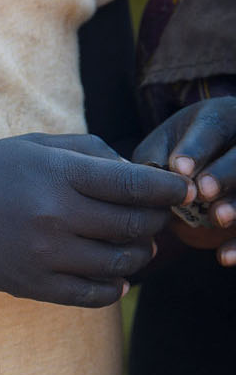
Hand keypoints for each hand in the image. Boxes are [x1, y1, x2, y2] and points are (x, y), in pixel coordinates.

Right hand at [0, 133, 187, 305]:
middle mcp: (54, 216)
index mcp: (56, 175)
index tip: (181, 191)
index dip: (170, 191)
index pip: (136, 187)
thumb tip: (140, 173)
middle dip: (155, 220)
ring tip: (134, 246)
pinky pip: (94, 295)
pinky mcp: (33, 286)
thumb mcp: (32, 146)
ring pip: (122, 262)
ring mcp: (44, 256)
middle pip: (136, 225)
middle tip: (153, 216)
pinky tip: (115, 276)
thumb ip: (90, 151)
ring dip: (139, 254)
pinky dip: (115, 288)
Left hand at [134, 97, 235, 263]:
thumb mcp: (160, 148)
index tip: (180, 169)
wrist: (202, 173)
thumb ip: (155, 159)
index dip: (197, 149)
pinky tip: (224, 257)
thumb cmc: (173, 156)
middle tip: (203, 192)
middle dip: (225, 173)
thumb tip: (150, 179)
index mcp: (220, 118)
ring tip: (217, 218)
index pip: (212, 127)